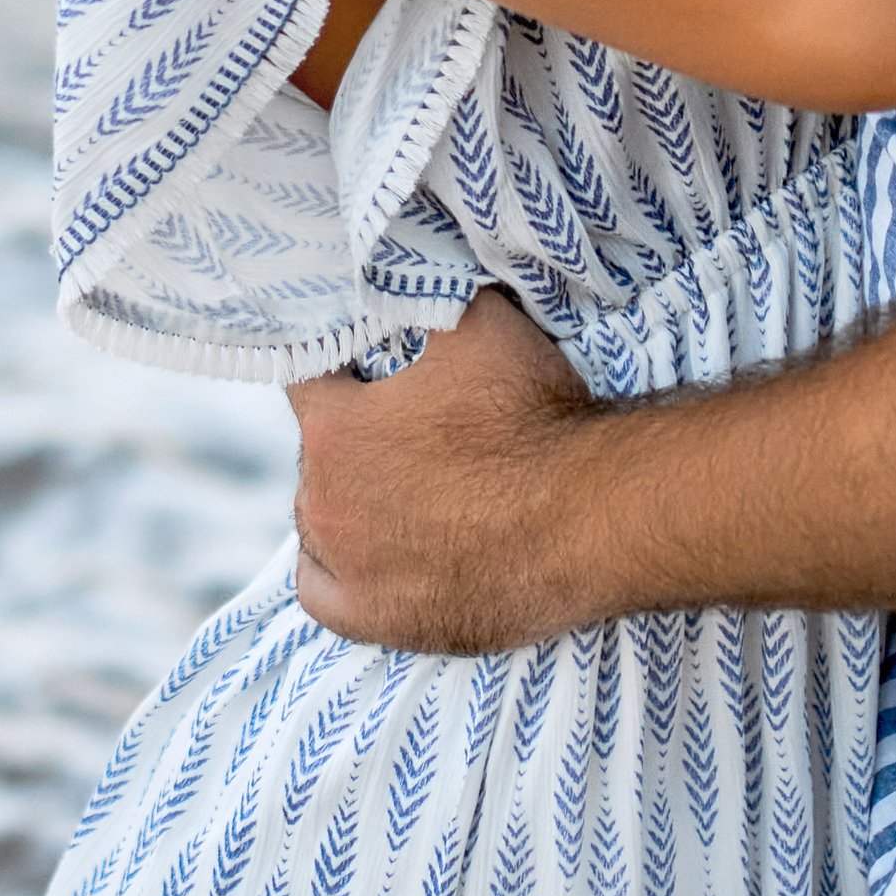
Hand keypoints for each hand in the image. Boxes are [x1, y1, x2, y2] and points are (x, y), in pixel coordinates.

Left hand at [284, 291, 599, 654]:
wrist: (589, 516)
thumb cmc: (533, 417)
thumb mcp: (477, 324)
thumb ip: (428, 300)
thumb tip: (411, 274)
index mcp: (334, 428)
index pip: (306, 378)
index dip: (339, 365)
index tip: (364, 364)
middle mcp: (323, 502)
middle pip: (318, 456)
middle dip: (354, 438)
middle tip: (408, 430)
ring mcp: (349, 569)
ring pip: (318, 524)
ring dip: (345, 503)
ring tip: (396, 491)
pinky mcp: (380, 621)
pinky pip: (322, 594)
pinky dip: (336, 572)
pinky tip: (361, 554)